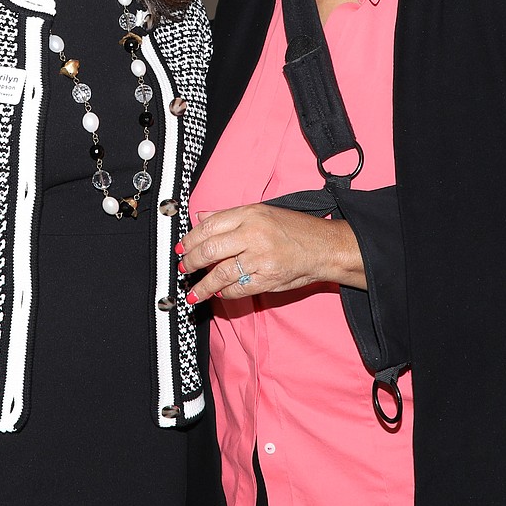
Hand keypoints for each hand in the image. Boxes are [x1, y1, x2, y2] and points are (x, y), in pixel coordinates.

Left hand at [179, 205, 367, 303]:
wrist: (323, 247)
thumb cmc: (294, 229)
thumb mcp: (261, 212)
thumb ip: (228, 215)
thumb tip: (200, 217)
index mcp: (250, 214)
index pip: (209, 226)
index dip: (190, 240)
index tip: (181, 249)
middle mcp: (253, 234)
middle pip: (210, 250)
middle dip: (191, 263)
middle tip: (184, 269)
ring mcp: (260, 258)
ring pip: (220, 274)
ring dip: (202, 286)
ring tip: (194, 293)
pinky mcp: (267, 279)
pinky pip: (237, 289)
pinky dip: (225, 293)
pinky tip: (219, 293)